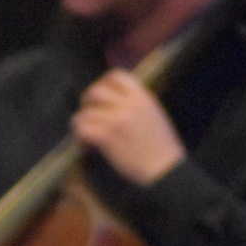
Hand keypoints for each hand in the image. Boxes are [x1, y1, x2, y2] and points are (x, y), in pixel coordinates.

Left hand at [70, 69, 184, 185]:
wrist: (165, 170)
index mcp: (143, 97)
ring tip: (88, 132)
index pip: (116, 76)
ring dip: (83, 122)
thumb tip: (114, 99)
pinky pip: (82, 127)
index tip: (101, 96)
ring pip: (85, 112)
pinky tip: (87, 143)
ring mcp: (116, 120)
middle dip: (88, 102)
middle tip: (90, 114)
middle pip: (96, 91)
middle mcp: (129, 105)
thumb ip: (136, 104)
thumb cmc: (162, 148)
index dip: (103, 83)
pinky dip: (80, 135)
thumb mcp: (154, 115)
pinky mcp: (106, 137)